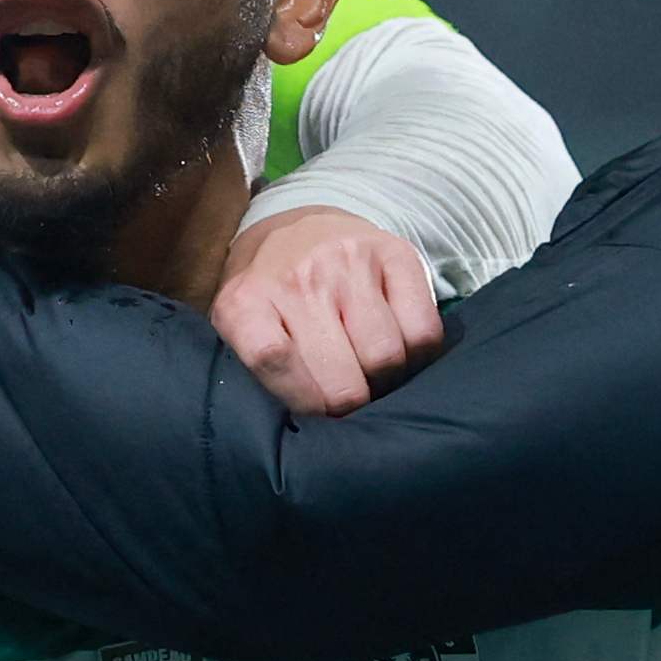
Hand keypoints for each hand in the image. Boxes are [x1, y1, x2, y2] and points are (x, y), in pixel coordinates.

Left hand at [216, 207, 447, 414]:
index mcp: (247, 301)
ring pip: (387, 358)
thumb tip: (294, 434)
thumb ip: (254, 371)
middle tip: (347, 400)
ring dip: (385, 380)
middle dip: (349, 404)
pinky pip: (423, 331)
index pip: (274, 360)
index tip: (317, 417)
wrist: (293, 226)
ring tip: (371, 374)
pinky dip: (418, 355)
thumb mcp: (236, 329)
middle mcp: (298, 277)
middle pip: (343, 380)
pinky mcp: (394, 253)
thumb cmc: (266, 296)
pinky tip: (399, 349)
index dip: (305, 402)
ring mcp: (348, 262)